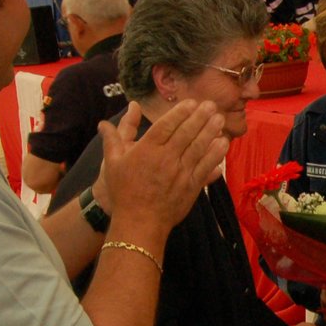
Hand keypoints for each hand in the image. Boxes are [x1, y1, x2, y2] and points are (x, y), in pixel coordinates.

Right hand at [97, 100, 227, 237]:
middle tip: (211, 104)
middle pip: (186, 133)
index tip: (191, 102)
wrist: (139, 222)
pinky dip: (215, 155)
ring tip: (219, 119)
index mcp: (146, 150)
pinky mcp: (191, 187)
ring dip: (210, 132)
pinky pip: (206, 167)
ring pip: (199, 148)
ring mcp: (180, 173)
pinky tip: (223, 144)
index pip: (166, 125)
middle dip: (200, 117)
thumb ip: (112, 139)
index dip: (180, 112)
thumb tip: (102, 123)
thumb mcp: (112, 163)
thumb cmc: (123, 192)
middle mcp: (166, 159)